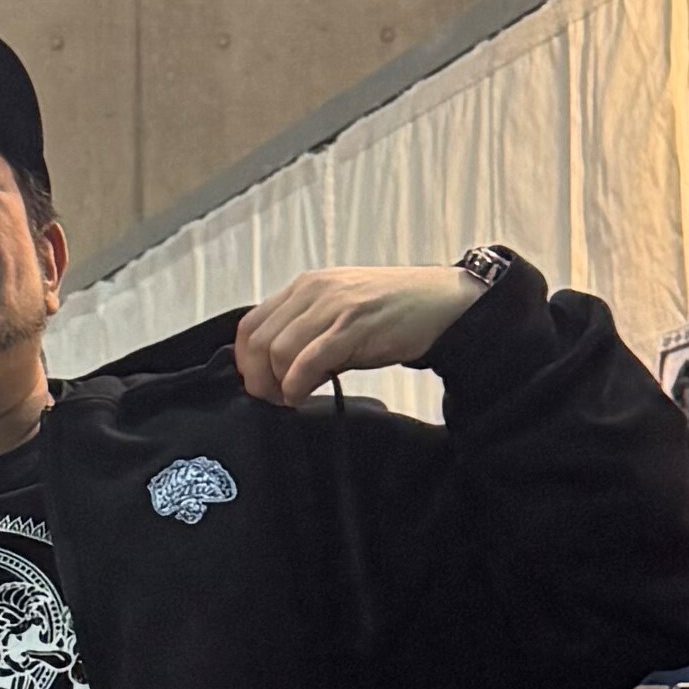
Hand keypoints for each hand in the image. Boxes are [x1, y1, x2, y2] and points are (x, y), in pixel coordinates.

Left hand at [233, 261, 488, 405]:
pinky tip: (304, 397)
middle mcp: (313, 291)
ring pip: (277, 351)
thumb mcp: (341, 317)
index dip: (246, 361)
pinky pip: (308, 360)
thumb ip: (308, 338)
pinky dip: (298, 385)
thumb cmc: (394, 314)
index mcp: (306, 286)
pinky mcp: (352, 326)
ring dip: (277, 385)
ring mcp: (332, 306)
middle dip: (257, 379)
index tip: (258, 385)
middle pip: (257, 340)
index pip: (250, 324)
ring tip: (291, 400)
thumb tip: (282, 378)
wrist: (443, 303)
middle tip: (271, 401)